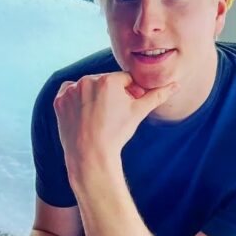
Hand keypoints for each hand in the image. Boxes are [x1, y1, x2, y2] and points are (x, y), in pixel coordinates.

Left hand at [53, 72, 177, 168]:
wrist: (90, 155)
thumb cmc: (117, 133)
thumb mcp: (139, 112)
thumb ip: (157, 95)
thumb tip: (175, 85)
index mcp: (108, 80)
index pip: (125, 80)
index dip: (130, 93)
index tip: (128, 108)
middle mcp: (87, 80)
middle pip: (106, 83)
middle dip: (113, 94)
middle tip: (115, 115)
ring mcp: (71, 91)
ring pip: (89, 87)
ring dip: (96, 96)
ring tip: (101, 116)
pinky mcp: (59, 100)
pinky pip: (71, 93)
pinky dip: (78, 101)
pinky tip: (85, 114)